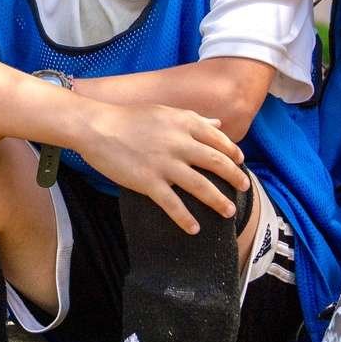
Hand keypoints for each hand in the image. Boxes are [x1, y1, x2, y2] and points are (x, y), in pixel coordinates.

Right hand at [75, 102, 247, 234]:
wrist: (96, 126)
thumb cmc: (128, 118)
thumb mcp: (165, 112)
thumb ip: (193, 119)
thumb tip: (218, 124)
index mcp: (184, 123)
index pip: (218, 139)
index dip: (233, 153)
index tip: (240, 163)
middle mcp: (179, 143)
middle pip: (217, 163)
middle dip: (235, 178)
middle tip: (244, 189)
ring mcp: (164, 164)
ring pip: (201, 186)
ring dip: (218, 201)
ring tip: (229, 212)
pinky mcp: (148, 181)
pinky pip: (172, 205)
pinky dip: (185, 219)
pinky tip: (194, 229)